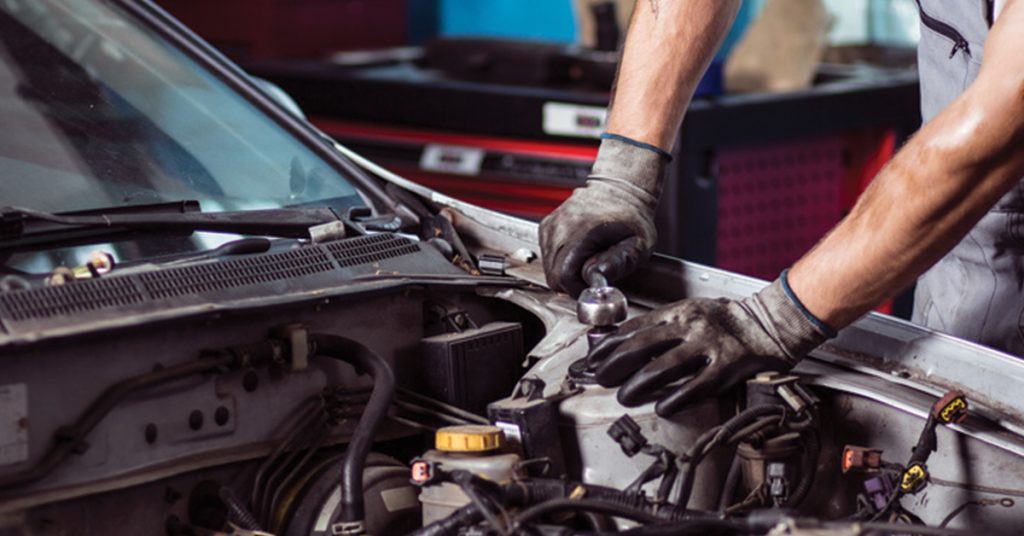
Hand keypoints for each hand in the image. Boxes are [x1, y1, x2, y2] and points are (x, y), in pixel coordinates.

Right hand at [540, 136, 666, 296]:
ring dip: (567, 271)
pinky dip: (561, 260)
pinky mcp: (546, 227)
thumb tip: (599, 277)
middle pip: (553, 276)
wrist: (619, 189)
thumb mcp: (638, 243)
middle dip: (573, 282)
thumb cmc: (631, 215)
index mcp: (581, 231)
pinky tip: (579, 251)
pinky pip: (547, 256)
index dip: (579, 287)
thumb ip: (620, 262)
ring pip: (548, 268)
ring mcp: (550, 226)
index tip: (594, 283)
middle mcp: (560, 227)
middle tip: (594, 271)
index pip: (563, 276)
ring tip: (589, 258)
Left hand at [589, 277, 833, 416]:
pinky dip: (676, 398)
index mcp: (678, 311)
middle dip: (615, 364)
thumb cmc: (726, 320)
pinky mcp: (727, 367)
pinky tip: (662, 408)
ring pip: (664, 367)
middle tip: (600, 379)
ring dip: (638, 384)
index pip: (634, 328)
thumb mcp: (690, 311)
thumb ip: (661, 325)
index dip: (609, 345)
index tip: (592, 358)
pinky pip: (696, 386)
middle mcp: (690, 325)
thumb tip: (624, 342)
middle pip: (642, 346)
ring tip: (624, 396)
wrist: (770, 323)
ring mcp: (708, 346)